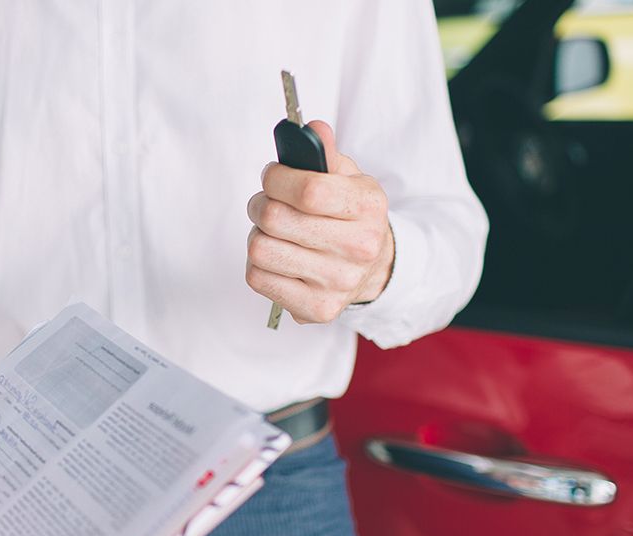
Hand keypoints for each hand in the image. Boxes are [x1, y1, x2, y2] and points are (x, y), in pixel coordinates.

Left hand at [246, 120, 394, 323]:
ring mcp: (337, 283)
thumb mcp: (349, 178)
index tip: (272, 175)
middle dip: (260, 203)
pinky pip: (258, 278)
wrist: (374, 267)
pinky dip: (258, 264)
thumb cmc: (352, 217)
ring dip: (257, 234)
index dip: (277, 178)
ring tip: (272, 230)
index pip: (308, 191)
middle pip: (276, 219)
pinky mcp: (317, 309)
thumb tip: (313, 129)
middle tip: (265, 202)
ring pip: (261, 249)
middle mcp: (358, 249)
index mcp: (368, 208)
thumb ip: (326, 154)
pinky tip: (276, 256)